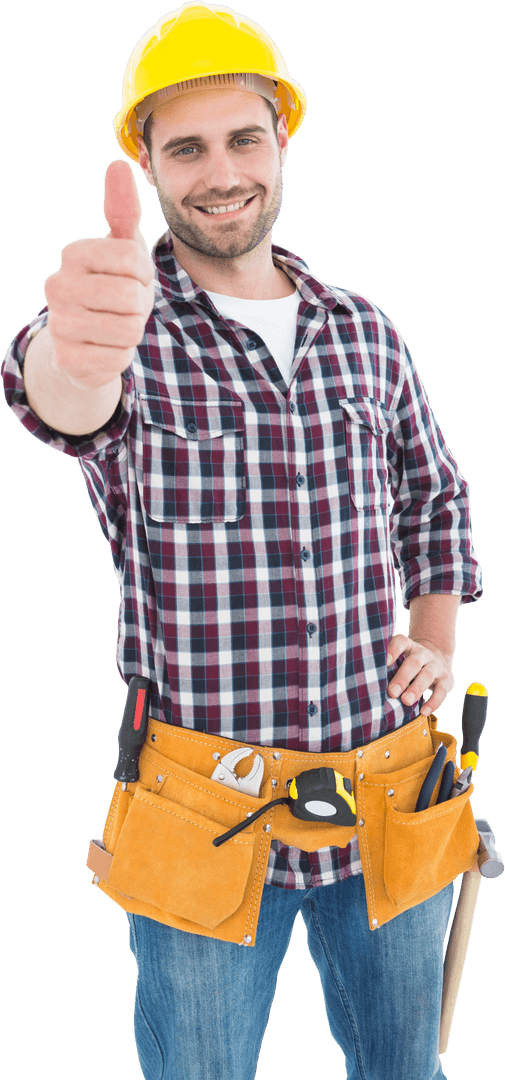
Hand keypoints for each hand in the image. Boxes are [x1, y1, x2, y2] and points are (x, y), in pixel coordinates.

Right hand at [43, 159, 154, 388]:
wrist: (87, 339)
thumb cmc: (111, 286)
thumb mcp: (121, 248)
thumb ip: (123, 210)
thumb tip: (117, 164)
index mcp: (72, 254)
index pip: (132, 258)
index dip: (143, 272)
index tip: (132, 278)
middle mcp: (57, 286)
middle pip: (130, 296)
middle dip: (139, 304)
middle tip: (125, 306)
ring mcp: (59, 324)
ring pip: (129, 329)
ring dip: (132, 331)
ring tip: (116, 325)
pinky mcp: (68, 359)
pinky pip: (119, 359)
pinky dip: (121, 356)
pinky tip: (105, 348)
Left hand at [386, 634, 454, 715]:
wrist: (437, 658)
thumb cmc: (408, 662)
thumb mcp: (400, 658)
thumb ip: (387, 666)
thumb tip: (367, 684)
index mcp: (409, 646)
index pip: (401, 643)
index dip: (393, 651)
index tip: (384, 662)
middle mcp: (423, 653)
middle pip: (414, 662)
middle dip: (402, 678)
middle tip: (392, 692)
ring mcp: (436, 666)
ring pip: (428, 675)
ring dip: (417, 689)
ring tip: (406, 701)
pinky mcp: (447, 679)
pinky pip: (442, 691)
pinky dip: (434, 702)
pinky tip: (423, 712)